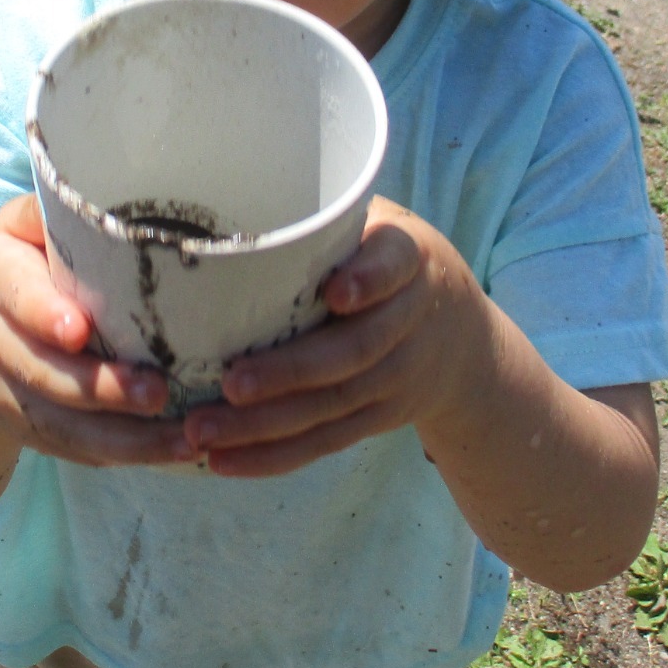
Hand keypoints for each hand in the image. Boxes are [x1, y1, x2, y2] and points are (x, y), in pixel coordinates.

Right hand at [0, 196, 194, 466]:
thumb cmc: (19, 272)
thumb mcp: (20, 230)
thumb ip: (61, 212)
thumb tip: (135, 172)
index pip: (16, 297)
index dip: (44, 315)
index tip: (80, 331)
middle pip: (45, 373)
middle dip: (101, 389)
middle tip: (159, 392)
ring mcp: (11, 394)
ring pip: (64, 425)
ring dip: (124, 438)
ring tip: (182, 439)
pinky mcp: (35, 431)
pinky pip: (77, 451)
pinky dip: (123, 456)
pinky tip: (173, 453)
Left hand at [180, 198, 497, 477]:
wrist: (465, 343)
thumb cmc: (390, 263)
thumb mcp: (382, 227)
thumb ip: (329, 221)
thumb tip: (226, 205)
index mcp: (410, 258)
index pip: (395, 265)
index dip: (369, 280)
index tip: (336, 294)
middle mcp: (411, 320)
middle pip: (353, 351)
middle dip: (290, 371)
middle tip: (230, 383)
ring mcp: (398, 376)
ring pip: (331, 405)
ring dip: (264, 424)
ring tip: (202, 430)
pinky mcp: (379, 417)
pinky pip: (325, 440)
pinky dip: (274, 455)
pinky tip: (225, 462)